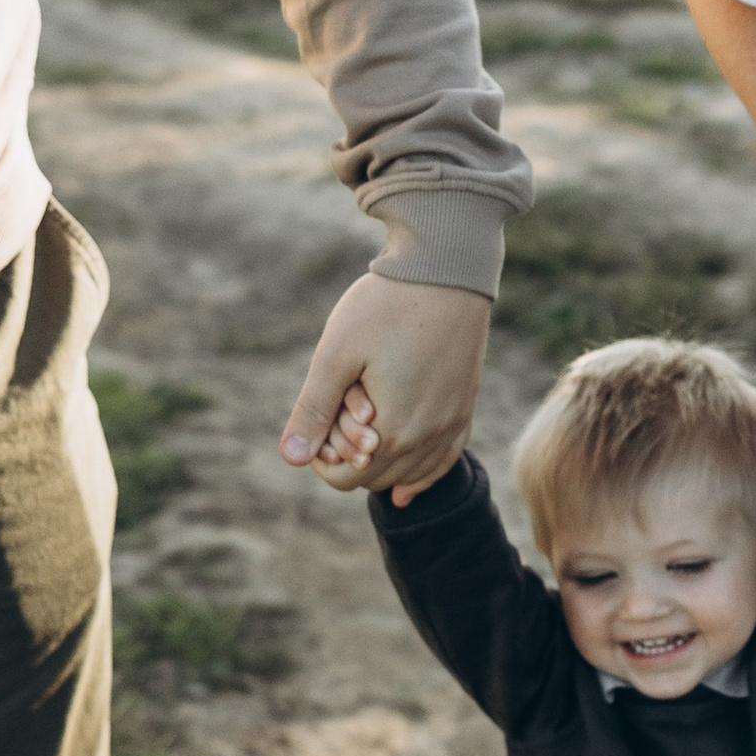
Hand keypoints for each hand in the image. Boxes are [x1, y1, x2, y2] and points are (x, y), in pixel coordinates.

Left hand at [280, 275, 489, 499]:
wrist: (446, 269)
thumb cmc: (386, 306)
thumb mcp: (336, 354)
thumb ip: (313, 409)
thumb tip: (290, 458)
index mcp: (393, 431)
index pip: (347, 479)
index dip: (321, 460)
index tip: (314, 426)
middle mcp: (428, 438)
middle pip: (377, 479)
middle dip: (350, 458)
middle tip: (338, 415)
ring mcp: (452, 424)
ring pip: (410, 474)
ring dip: (382, 463)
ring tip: (362, 433)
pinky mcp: (465, 407)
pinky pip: (444, 460)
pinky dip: (422, 473)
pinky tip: (406, 486)